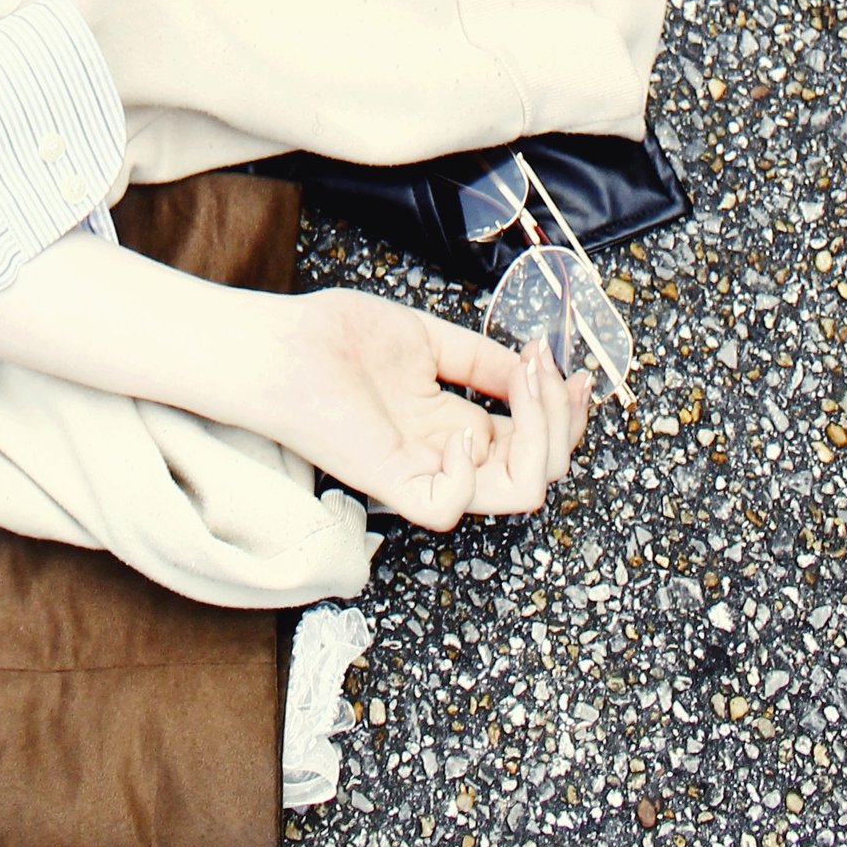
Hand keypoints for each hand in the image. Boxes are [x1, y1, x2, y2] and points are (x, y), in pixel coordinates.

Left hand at [272, 288, 589, 530]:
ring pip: (517, 494)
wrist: (280, 343)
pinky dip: (468, 472)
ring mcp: (422, 472)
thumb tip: (532, 368)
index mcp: (456, 426)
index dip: (563, 412)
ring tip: (524, 384)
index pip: (532, 442)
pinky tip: (459, 428)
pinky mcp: (390, 482)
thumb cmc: (337, 338)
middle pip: (539, 471)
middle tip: (550, 371)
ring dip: (539, 436)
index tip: (565, 365)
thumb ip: (479, 360)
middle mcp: (447, 456)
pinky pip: (449, 508)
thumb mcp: (426, 339)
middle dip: (564, 422)